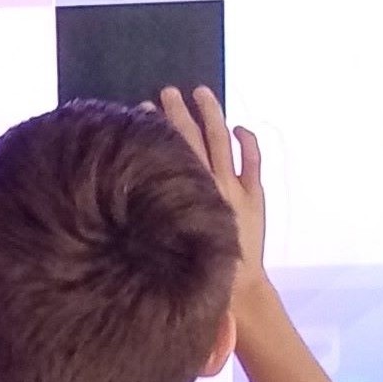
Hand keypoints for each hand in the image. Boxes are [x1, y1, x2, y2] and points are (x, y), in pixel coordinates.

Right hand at [156, 84, 270, 311]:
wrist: (238, 290)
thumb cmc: (197, 273)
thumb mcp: (168, 245)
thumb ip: (153, 220)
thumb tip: (129, 202)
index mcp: (185, 195)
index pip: (169, 151)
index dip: (156, 128)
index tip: (142, 110)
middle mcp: (208, 185)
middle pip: (191, 138)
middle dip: (177, 113)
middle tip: (167, 92)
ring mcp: (233, 188)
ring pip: (222, 141)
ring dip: (211, 115)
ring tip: (201, 92)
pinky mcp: (253, 197)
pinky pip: (253, 162)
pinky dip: (248, 142)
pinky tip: (240, 128)